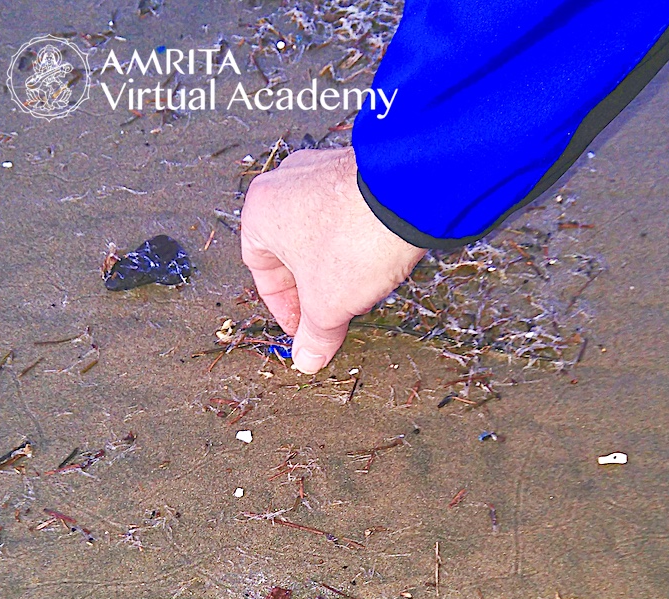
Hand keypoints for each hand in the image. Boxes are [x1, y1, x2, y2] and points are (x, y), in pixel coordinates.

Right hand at [240, 146, 426, 373]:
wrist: (408, 195)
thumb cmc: (354, 235)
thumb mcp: (328, 304)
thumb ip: (314, 335)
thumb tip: (307, 357)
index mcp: (260, 212)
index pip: (261, 273)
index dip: (284, 309)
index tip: (303, 328)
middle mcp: (286, 184)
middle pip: (291, 253)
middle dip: (312, 290)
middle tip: (328, 316)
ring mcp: (322, 171)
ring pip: (321, 234)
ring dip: (335, 268)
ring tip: (356, 292)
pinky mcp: (357, 170)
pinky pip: (348, 215)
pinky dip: (355, 242)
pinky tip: (374, 262)